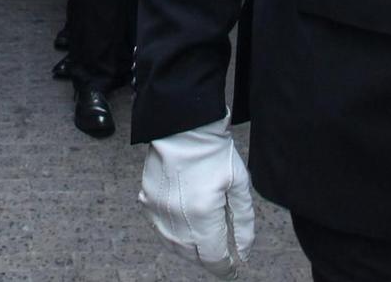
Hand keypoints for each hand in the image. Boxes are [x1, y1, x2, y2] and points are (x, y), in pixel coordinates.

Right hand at [140, 117, 254, 277]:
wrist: (183, 124)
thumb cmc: (213, 150)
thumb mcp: (239, 184)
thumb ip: (243, 223)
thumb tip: (243, 252)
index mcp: (203, 213)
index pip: (214, 257)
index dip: (226, 268)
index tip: (235, 269)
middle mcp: (176, 217)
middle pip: (194, 255)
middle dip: (210, 259)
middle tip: (224, 257)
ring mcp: (158, 210)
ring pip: (175, 247)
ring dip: (192, 251)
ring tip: (207, 245)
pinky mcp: (147, 201)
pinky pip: (161, 230)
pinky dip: (175, 236)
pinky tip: (187, 230)